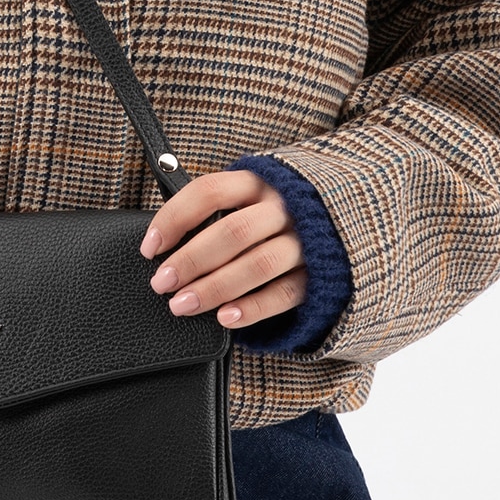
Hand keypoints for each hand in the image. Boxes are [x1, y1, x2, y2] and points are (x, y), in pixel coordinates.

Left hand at [140, 168, 306, 328]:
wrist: (350, 216)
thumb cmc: (280, 212)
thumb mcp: (253, 195)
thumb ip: (218, 209)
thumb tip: (162, 242)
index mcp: (260, 181)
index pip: (209, 191)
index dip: (175, 218)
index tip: (150, 247)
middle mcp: (284, 207)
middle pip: (233, 231)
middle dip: (191, 259)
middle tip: (161, 283)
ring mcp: (306, 240)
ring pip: (258, 263)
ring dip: (215, 287)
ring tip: (183, 305)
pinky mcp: (321, 273)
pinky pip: (285, 293)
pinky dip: (253, 308)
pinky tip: (225, 318)